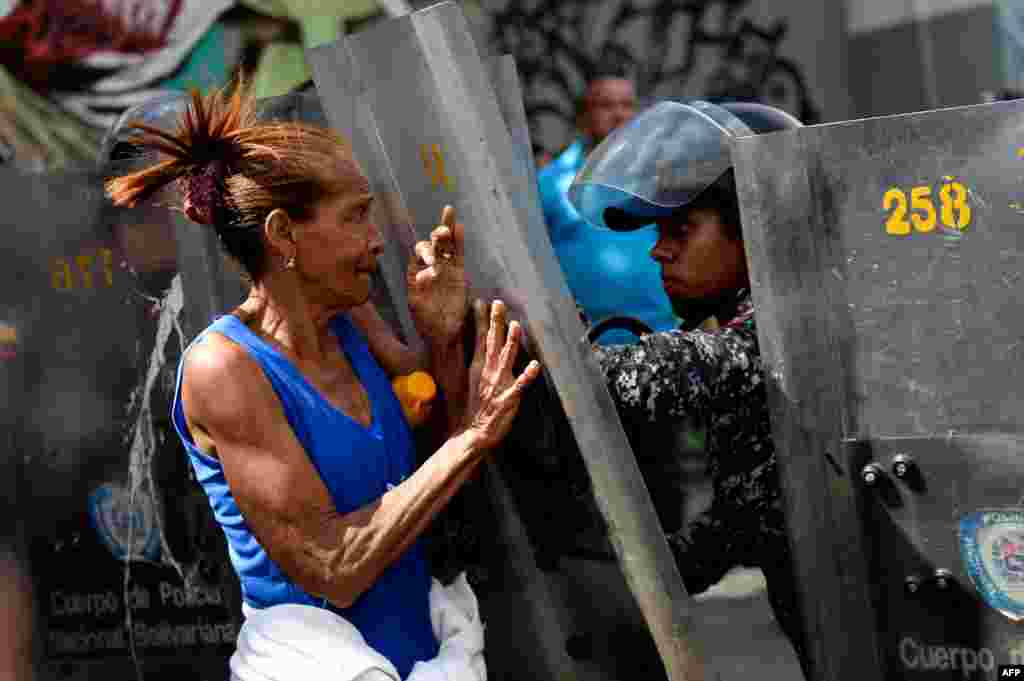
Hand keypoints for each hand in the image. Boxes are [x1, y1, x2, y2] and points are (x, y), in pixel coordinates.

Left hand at [407, 205, 467, 347]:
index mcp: (417, 273)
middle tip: (441, 232)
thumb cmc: (426, 322)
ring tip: (448, 212)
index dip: (425, 252)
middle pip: (433, 244)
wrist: (443, 334)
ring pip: (446, 245)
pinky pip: (459, 256)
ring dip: (447, 230)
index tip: (432, 262)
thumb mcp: (416, 305)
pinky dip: (458, 242)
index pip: (419, 254)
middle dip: (436, 236)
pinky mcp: (459, 275)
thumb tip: (421, 271)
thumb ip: (416, 288)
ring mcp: (446, 270)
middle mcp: (430, 268)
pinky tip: (459, 227)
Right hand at [463, 299, 540, 450]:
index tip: (480, 302)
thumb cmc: (476, 405)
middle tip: (498, 304)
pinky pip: (519, 386)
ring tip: (516, 326)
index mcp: (480, 366)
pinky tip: (535, 365)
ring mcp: (498, 384)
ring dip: (511, 342)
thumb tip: (482, 340)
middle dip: (495, 323)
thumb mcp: (474, 378)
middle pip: (492, 343)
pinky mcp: (508, 399)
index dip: (481, 320)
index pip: (480, 339)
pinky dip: (526, 376)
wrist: (474, 432)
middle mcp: (489, 372)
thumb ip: (479, 358)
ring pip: (506, 359)